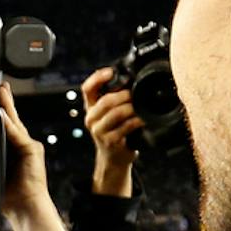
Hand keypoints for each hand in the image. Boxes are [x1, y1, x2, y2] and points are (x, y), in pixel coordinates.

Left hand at [0, 83, 51, 219]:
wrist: (26, 208)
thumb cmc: (10, 198)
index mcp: (13, 151)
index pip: (6, 127)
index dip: (0, 112)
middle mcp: (23, 146)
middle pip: (12, 119)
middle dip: (5, 101)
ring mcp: (29, 146)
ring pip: (15, 122)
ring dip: (7, 106)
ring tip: (1, 90)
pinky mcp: (33, 150)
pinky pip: (17, 134)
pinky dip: (8, 124)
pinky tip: (1, 114)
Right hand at [82, 67, 142, 197]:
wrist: (113, 158)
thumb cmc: (114, 131)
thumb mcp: (108, 114)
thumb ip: (113, 98)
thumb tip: (131, 78)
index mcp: (90, 107)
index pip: (87, 88)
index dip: (98, 78)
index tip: (111, 72)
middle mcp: (91, 119)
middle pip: (105, 101)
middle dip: (124, 95)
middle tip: (135, 93)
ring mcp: (100, 131)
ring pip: (116, 113)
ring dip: (131, 107)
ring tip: (140, 105)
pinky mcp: (111, 142)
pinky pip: (126, 126)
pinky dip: (137, 120)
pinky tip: (143, 119)